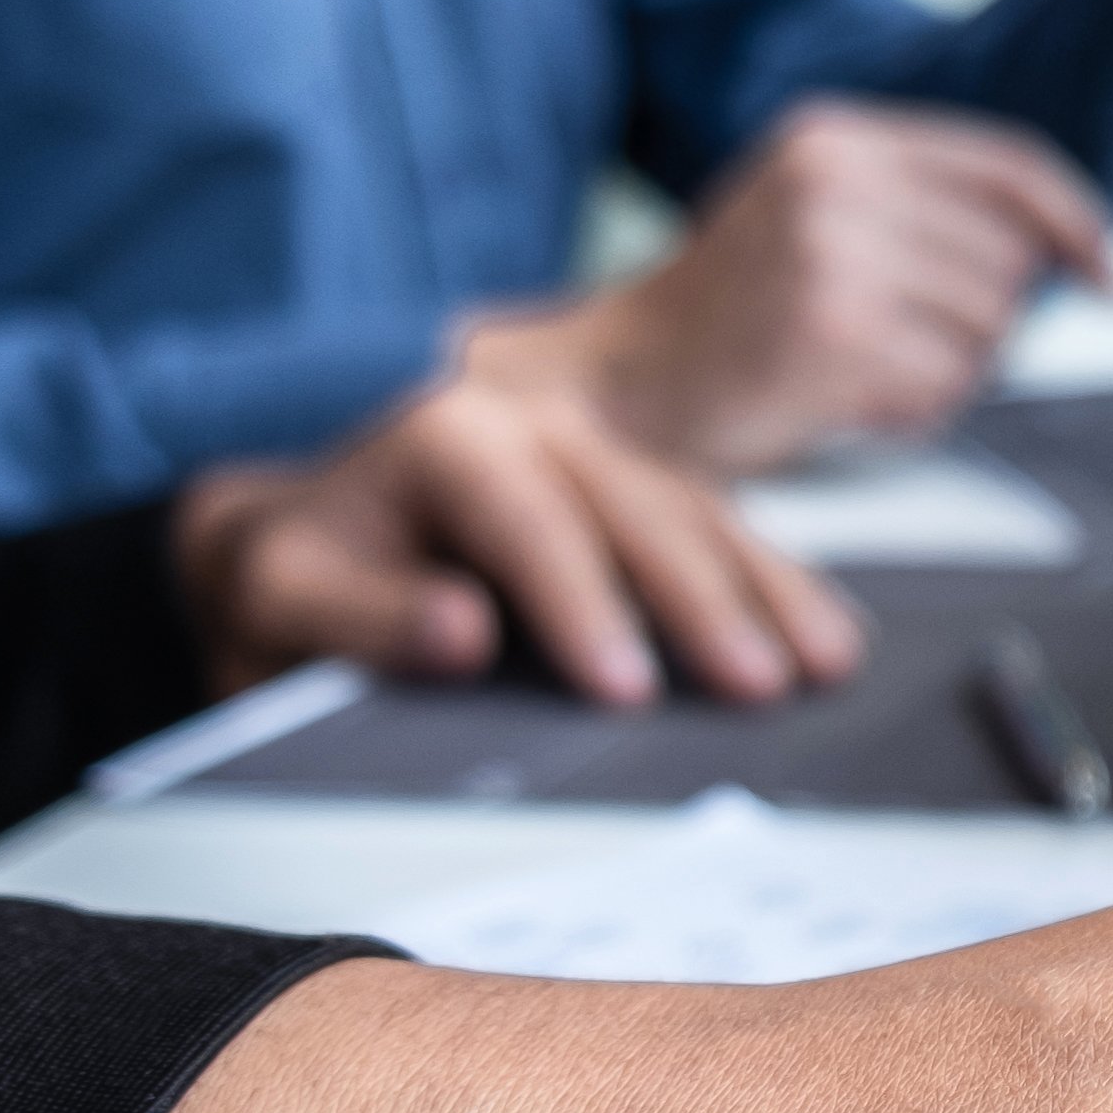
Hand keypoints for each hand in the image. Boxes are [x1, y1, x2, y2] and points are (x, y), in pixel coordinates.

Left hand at [171, 377, 862, 710]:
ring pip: (696, 509)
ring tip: (823, 665)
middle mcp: (531, 424)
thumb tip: (461, 632)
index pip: (526, 517)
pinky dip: (773, 585)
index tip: (624, 688)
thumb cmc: (295, 576)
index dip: (582, 603)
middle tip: (752, 686)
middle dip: (702, 600)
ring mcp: (594, 452)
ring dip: (766, 590)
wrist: (304, 539)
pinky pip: (718, 527)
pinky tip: (827, 635)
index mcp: (441, 436)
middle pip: (635, 506)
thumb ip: (362, 615)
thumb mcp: (285, 596)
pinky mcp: (634, 493)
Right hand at [462, 100, 1112, 480]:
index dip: (1075, 222)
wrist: (623, 384)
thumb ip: (916, 209)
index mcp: (833, 139)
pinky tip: (848, 398)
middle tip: (894, 341)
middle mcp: (834, 181)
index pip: (1005, 166)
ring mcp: (833, 254)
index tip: (1109, 272)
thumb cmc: (729, 316)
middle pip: (1008, 263)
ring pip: (988, 329)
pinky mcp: (835, 334)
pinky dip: (913, 409)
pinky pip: (946, 385)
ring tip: (861, 368)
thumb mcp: (812, 215)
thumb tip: (1060, 249)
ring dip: (944, 370)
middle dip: (976, 320)